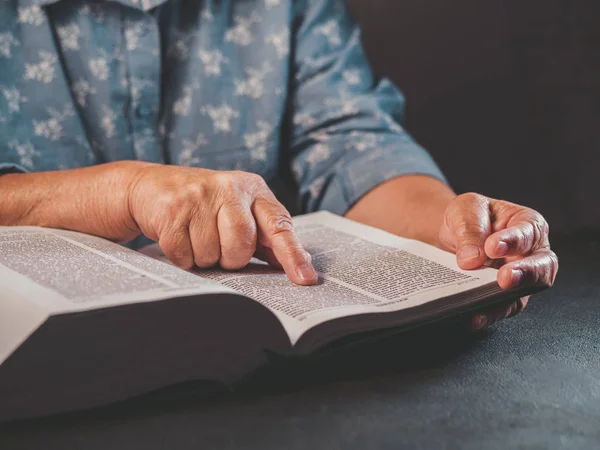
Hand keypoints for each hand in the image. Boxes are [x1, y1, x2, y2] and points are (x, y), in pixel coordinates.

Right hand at [128, 164, 317, 284]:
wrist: (149, 185)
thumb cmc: (203, 205)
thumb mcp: (238, 211)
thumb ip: (266, 237)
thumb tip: (300, 262)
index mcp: (253, 189)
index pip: (279, 224)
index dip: (292, 253)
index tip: (306, 278)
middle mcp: (229, 187)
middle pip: (242, 245)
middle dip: (230, 258)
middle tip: (219, 246)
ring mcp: (199, 196)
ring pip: (212, 254)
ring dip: (204, 258)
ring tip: (196, 237)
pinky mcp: (172, 209)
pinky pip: (185, 255)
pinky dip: (182, 257)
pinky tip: (180, 238)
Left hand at [438, 193, 558, 330]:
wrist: (453, 234)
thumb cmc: (468, 217)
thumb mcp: (465, 210)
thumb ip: (470, 230)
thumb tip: (471, 260)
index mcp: (527, 224)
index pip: (527, 234)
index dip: (512, 241)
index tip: (492, 247)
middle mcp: (531, 254)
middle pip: (542, 268)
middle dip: (524, 275)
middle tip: (504, 279)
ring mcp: (520, 279)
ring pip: (522, 294)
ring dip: (503, 301)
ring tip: (481, 304)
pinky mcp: (505, 297)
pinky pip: (501, 309)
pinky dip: (487, 314)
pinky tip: (470, 316)